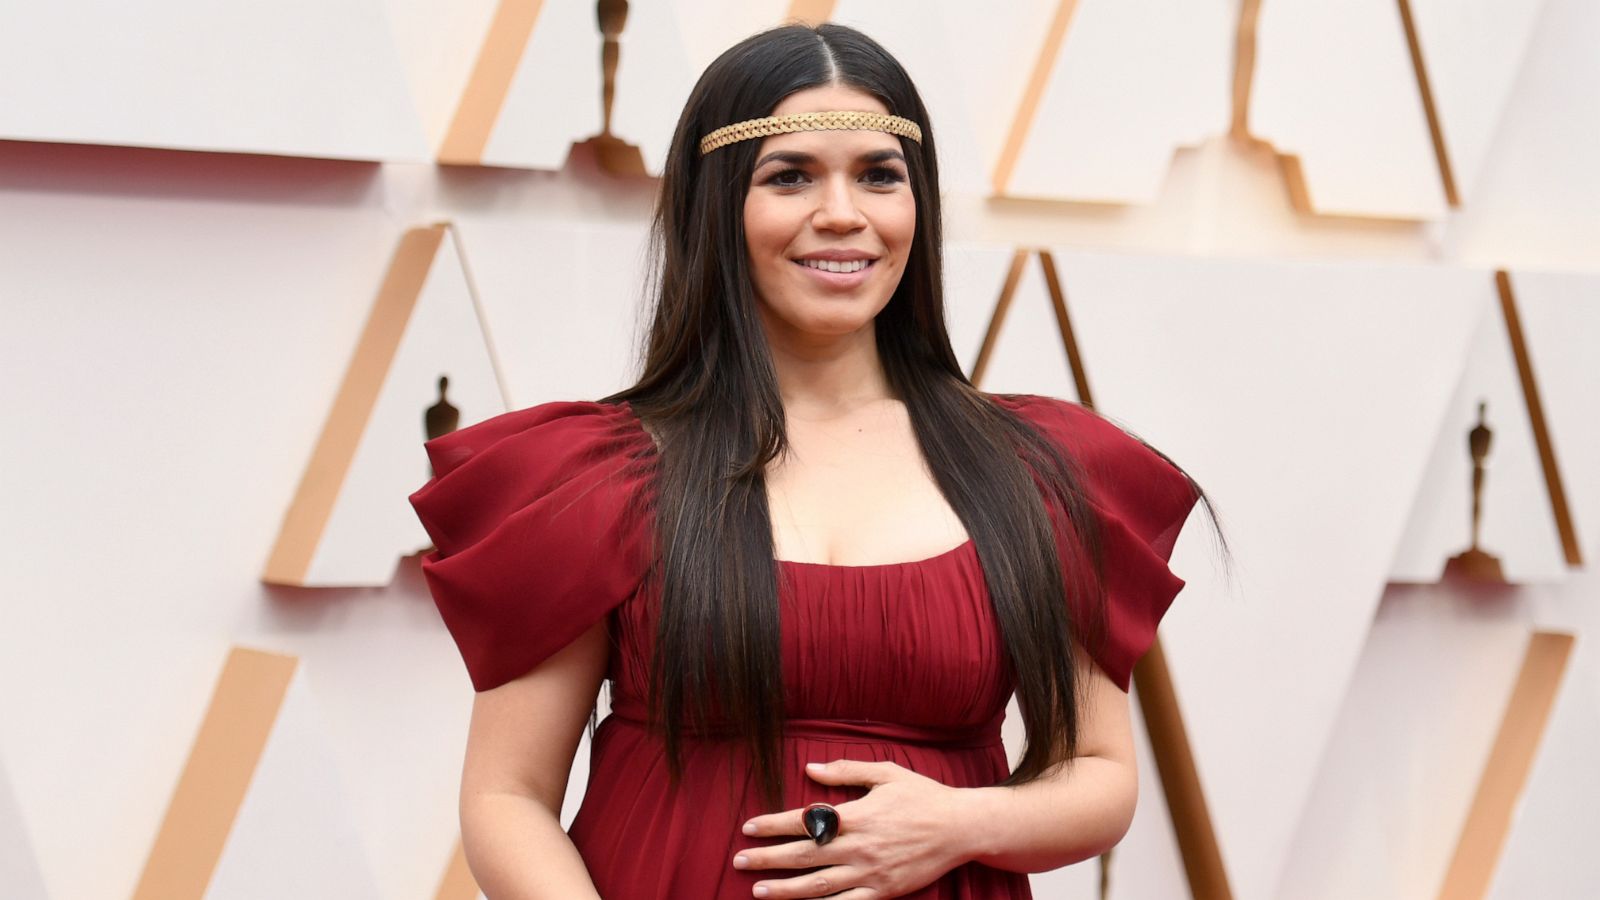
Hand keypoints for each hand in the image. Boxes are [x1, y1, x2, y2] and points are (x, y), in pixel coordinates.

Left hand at [731, 759, 973, 898]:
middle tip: (739, 862)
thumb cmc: (923, 796)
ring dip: (785, 890)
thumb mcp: (886, 773)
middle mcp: (859, 847)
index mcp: (857, 816)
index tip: (749, 827)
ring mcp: (870, 873)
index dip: (773, 824)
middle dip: (767, 859)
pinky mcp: (883, 892)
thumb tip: (809, 768)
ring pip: (819, 886)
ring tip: (758, 892)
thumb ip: (846, 770)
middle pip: (803, 855)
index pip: (805, 821)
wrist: (961, 828)